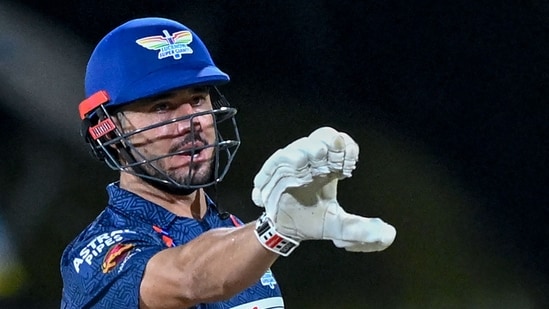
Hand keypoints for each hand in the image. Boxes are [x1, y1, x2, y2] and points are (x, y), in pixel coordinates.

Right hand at [252, 127, 395, 254]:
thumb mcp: (338, 226)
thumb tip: (389, 234)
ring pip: (299, 147)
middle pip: (322, 137)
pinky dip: (288, 163)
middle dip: (330, 147)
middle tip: (334, 162)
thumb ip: (361, 229)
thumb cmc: (311, 221)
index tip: (349, 167)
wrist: (284, 231)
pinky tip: (296, 171)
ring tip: (313, 166)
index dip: (347, 148)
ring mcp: (290, 164)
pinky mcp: (271, 173)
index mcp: (328, 166)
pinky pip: (277, 160)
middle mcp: (311, 160)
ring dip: (308, 154)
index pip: (340, 143)